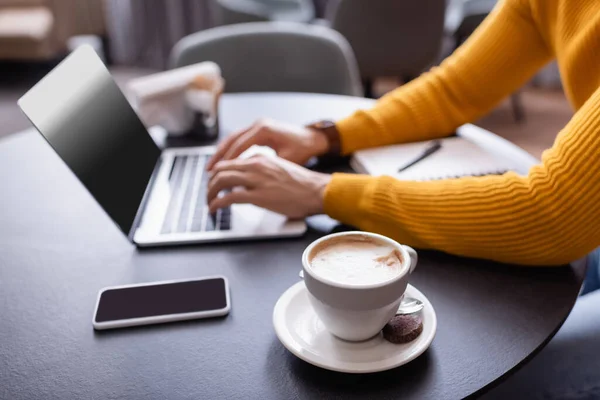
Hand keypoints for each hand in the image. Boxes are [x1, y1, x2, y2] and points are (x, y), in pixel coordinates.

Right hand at [206, 118, 328, 169]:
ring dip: (222, 153)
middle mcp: (258, 124)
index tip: (218, 173)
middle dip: (219, 156)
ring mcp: (258, 125)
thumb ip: (267, 167)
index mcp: (263, 130)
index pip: (239, 146)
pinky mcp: (259, 130)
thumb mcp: (285, 160)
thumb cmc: (303, 150)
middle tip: (209, 170)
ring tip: (212, 167)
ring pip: (233, 138)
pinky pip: (240, 139)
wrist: (314, 139)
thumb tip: (251, 179)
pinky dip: (231, 150)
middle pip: (231, 139)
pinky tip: (225, 161)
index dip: (227, 161)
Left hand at [207, 155, 330, 218]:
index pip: (231, 162)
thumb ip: (263, 173)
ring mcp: (255, 180)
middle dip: (210, 183)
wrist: (316, 191)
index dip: (219, 173)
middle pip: (221, 170)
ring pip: (221, 181)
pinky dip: (217, 203)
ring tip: (209, 202)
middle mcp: (255, 166)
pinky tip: (214, 209)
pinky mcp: (257, 196)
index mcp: (261, 159)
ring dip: (210, 193)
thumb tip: (250, 184)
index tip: (216, 183)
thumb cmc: (303, 185)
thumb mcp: (279, 170)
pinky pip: (228, 198)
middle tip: (208, 193)